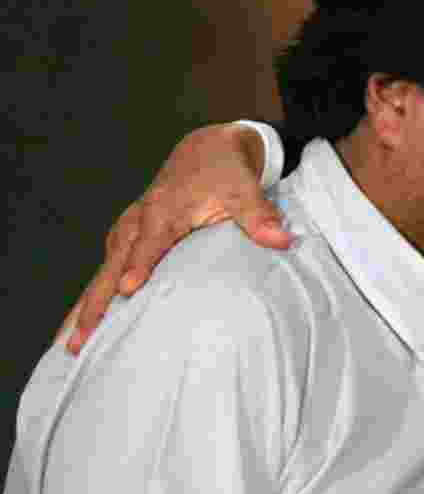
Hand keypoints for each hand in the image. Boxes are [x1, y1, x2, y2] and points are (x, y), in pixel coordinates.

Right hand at [64, 124, 290, 352]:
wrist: (206, 149)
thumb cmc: (226, 172)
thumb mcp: (246, 189)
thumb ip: (260, 217)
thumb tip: (281, 240)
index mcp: (166, 207)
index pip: (151, 240)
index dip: (139, 264)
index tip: (129, 289)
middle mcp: (140, 219)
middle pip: (114, 263)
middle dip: (98, 301)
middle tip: (82, 337)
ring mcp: (129, 228)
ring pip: (102, 270)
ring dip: (86, 305)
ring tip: (72, 343)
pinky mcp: (126, 237)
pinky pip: (104, 270)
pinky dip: (91, 296)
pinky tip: (81, 326)